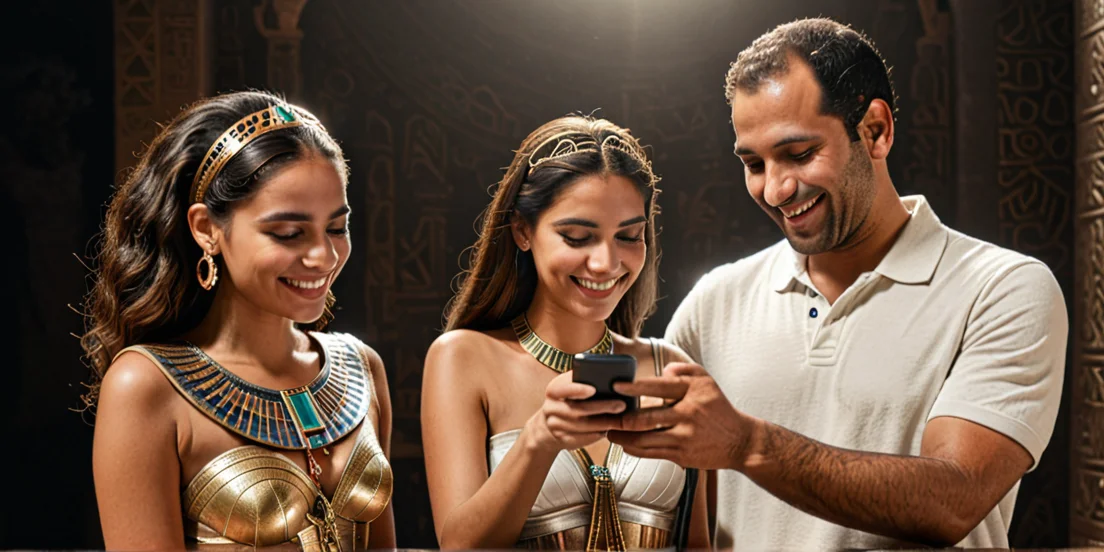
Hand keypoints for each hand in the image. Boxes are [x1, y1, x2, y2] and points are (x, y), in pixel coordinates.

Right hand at [525, 372, 626, 453]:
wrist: (549, 426)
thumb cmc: (568, 401)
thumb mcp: (569, 387)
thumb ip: (582, 380)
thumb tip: (608, 374)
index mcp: (554, 390)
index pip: (562, 388)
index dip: (577, 389)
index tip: (593, 389)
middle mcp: (551, 408)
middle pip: (578, 409)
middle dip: (602, 407)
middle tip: (621, 405)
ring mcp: (555, 425)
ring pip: (582, 426)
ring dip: (603, 423)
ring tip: (620, 419)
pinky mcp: (562, 440)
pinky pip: (581, 439)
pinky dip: (596, 435)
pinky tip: (608, 430)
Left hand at [607, 362, 755, 469]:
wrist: (739, 440)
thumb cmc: (717, 407)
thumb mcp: (706, 381)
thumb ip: (683, 370)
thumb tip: (661, 370)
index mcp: (692, 391)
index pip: (658, 387)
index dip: (635, 387)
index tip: (616, 386)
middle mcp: (688, 414)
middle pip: (646, 418)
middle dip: (621, 418)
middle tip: (604, 414)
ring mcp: (684, 437)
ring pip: (645, 439)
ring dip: (623, 437)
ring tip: (609, 431)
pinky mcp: (682, 455)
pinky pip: (652, 453)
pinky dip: (634, 449)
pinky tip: (624, 445)